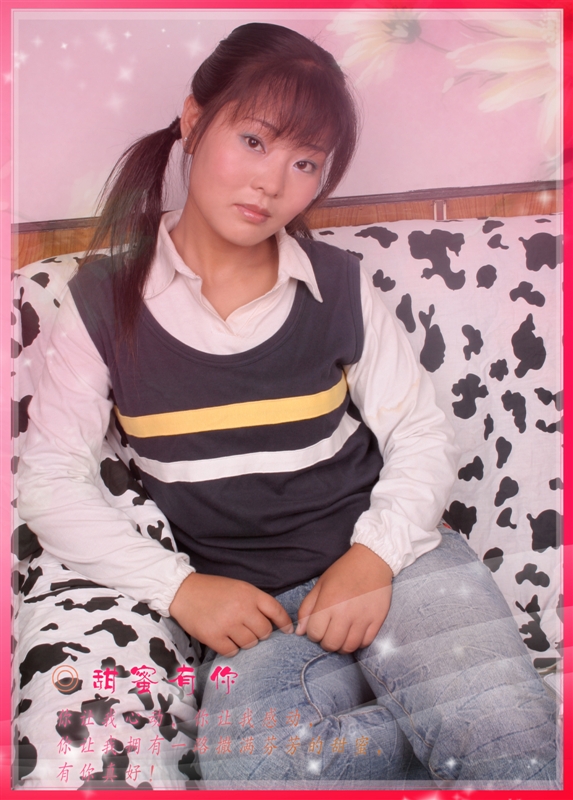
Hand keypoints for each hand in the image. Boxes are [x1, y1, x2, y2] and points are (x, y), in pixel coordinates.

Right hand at [169, 572, 293, 655]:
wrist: (183, 591)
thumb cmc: (213, 590)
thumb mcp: (239, 588)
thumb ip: (255, 602)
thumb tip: (274, 622)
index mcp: (249, 593)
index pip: (276, 611)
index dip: (285, 623)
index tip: (288, 631)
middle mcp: (241, 608)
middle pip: (264, 632)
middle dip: (261, 634)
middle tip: (250, 630)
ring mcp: (227, 623)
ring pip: (250, 644)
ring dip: (245, 642)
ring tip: (234, 633)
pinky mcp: (213, 636)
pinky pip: (232, 652)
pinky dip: (231, 649)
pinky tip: (224, 639)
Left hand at [295, 544, 392, 652]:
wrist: (372, 561)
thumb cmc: (343, 572)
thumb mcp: (320, 585)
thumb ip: (307, 608)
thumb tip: (300, 631)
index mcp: (328, 602)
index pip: (314, 633)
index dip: (313, 633)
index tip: (318, 626)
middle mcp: (345, 612)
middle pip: (331, 644)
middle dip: (326, 641)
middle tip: (329, 632)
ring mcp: (363, 618)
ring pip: (348, 647)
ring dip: (342, 644)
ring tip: (342, 634)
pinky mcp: (377, 620)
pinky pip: (365, 643)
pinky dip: (358, 642)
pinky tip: (355, 631)